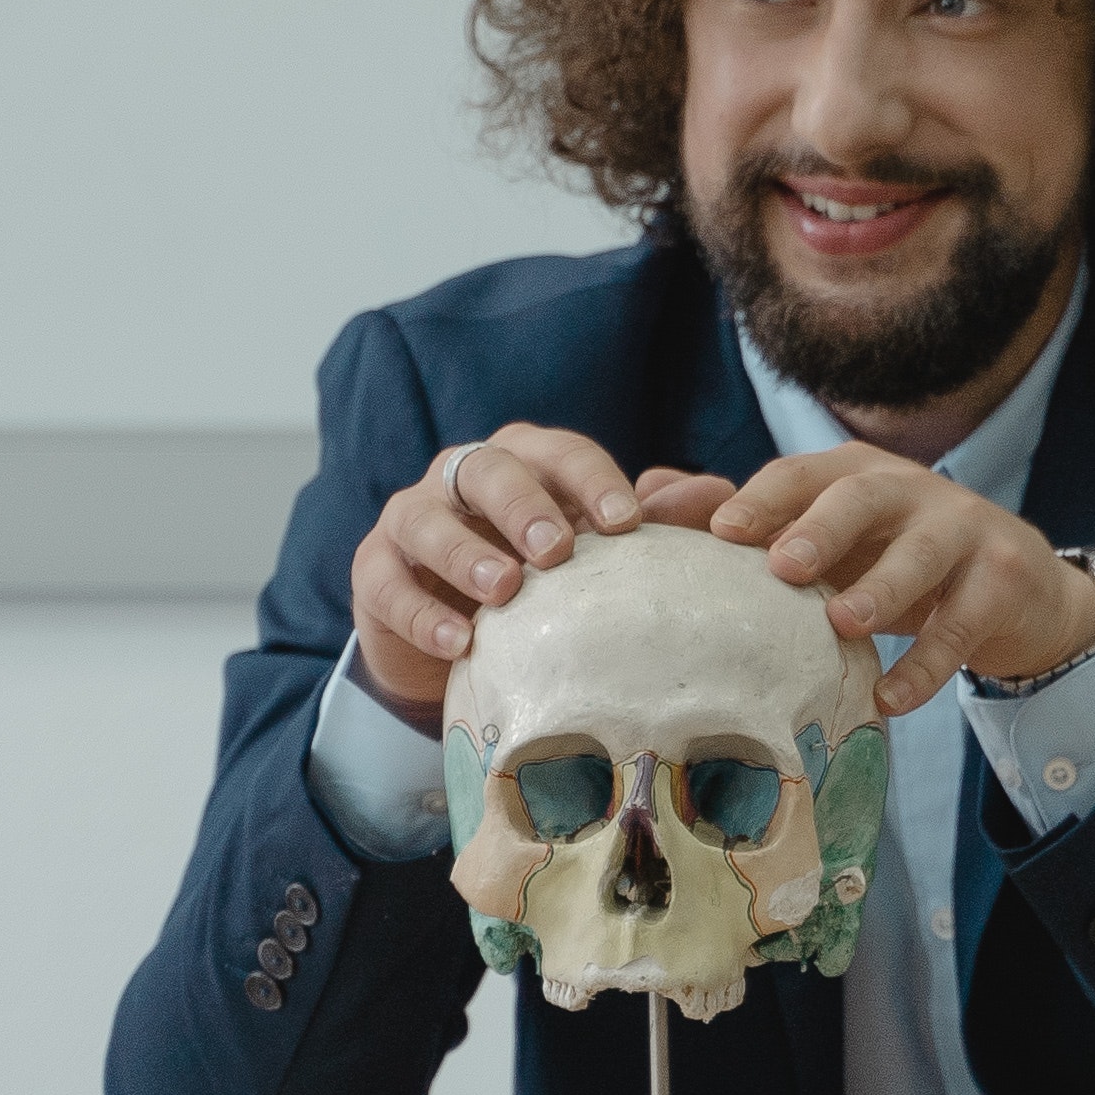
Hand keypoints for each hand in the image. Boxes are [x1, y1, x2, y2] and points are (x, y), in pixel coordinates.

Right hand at [345, 423, 734, 721]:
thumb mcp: (594, 557)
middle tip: (557, 549)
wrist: (457, 640)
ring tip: (503, 591)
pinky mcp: (373, 570)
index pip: (559, 452)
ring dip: (464, 552)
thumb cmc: (540, 585)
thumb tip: (721, 494)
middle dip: (524, 505)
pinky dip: (420, 612)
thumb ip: (652, 522)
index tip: (627, 521)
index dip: (592, 480)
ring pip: (426, 516)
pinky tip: (458, 642)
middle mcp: (464, 478)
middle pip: (488, 469)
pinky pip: (386, 583)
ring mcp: (412, 519)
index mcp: (526, 462)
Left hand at [703, 445, 1094, 715]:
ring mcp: (964, 529)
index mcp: (855, 474)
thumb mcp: (828, 540)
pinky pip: (964, 622)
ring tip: (843, 626)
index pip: (802, 473)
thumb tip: (646, 493)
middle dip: (822, 526)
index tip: (719, 530)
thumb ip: (746, 519)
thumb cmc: (895, 559)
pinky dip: (928, 664)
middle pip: (864, 494)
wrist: (1015, 588)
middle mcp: (911, 489)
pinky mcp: (1003, 578)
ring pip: (925, 549)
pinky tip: (892, 700)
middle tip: (782, 566)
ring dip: (883, 586)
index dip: (763, 498)